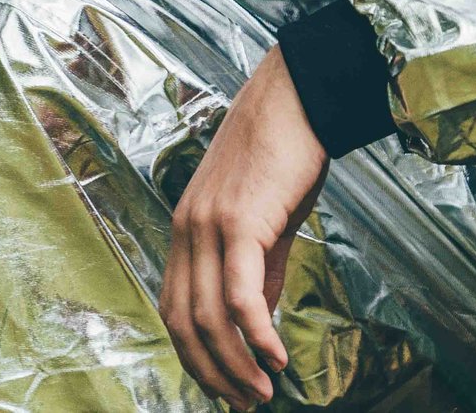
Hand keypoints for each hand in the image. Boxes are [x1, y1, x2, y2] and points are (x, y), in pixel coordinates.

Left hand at [164, 46, 328, 406]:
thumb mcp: (265, 219)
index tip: (224, 386)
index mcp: (186, 228)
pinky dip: (255, 333)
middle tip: (244, 403)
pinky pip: (239, 293)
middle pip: (183, 321)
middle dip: (212, 372)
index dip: (195, 355)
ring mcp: (208, 224)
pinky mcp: (239, 220)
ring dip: (235, 363)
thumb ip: (257, 271)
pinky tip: (275, 355)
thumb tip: (257, 323)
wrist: (301, 94)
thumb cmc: (286, 152)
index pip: (174, 308)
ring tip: (262, 392)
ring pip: (208, 315)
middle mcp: (187, 228)